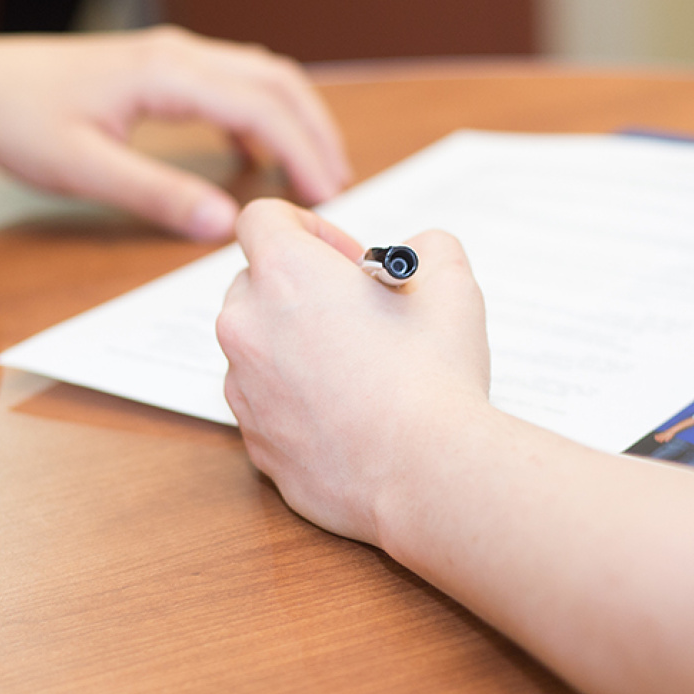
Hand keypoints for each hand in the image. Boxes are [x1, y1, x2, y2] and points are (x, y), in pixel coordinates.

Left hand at [0, 26, 351, 241]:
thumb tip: (224, 225)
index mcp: (167, 73)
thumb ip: (157, 195)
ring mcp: (172, 55)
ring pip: (261, 78)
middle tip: (337, 190)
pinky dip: (261, 117)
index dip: (305, 153)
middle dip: (316, 135)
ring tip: (313, 176)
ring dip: (294, 122)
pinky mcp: (161, 67)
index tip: (329, 197)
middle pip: (278, 83)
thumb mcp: (83, 169)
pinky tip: (254, 161)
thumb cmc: (18, 120)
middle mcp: (179, 53)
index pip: (264, 107)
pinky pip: (233, 83)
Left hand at [216, 199, 491, 543]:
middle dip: (300, 291)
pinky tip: (350, 417)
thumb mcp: (450, 284)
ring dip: (296, 348)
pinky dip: (297, 403)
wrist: (426, 474)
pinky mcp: (255, 444)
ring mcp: (243, 390)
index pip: (262, 219)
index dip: (310, 230)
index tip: (349, 262)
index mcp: (285, 274)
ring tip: (359, 371)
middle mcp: (247, 326)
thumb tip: (416, 255)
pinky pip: (267, 407)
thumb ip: (427, 248)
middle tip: (357, 315)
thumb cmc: (435, 377)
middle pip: (254, 284)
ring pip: (258, 349)